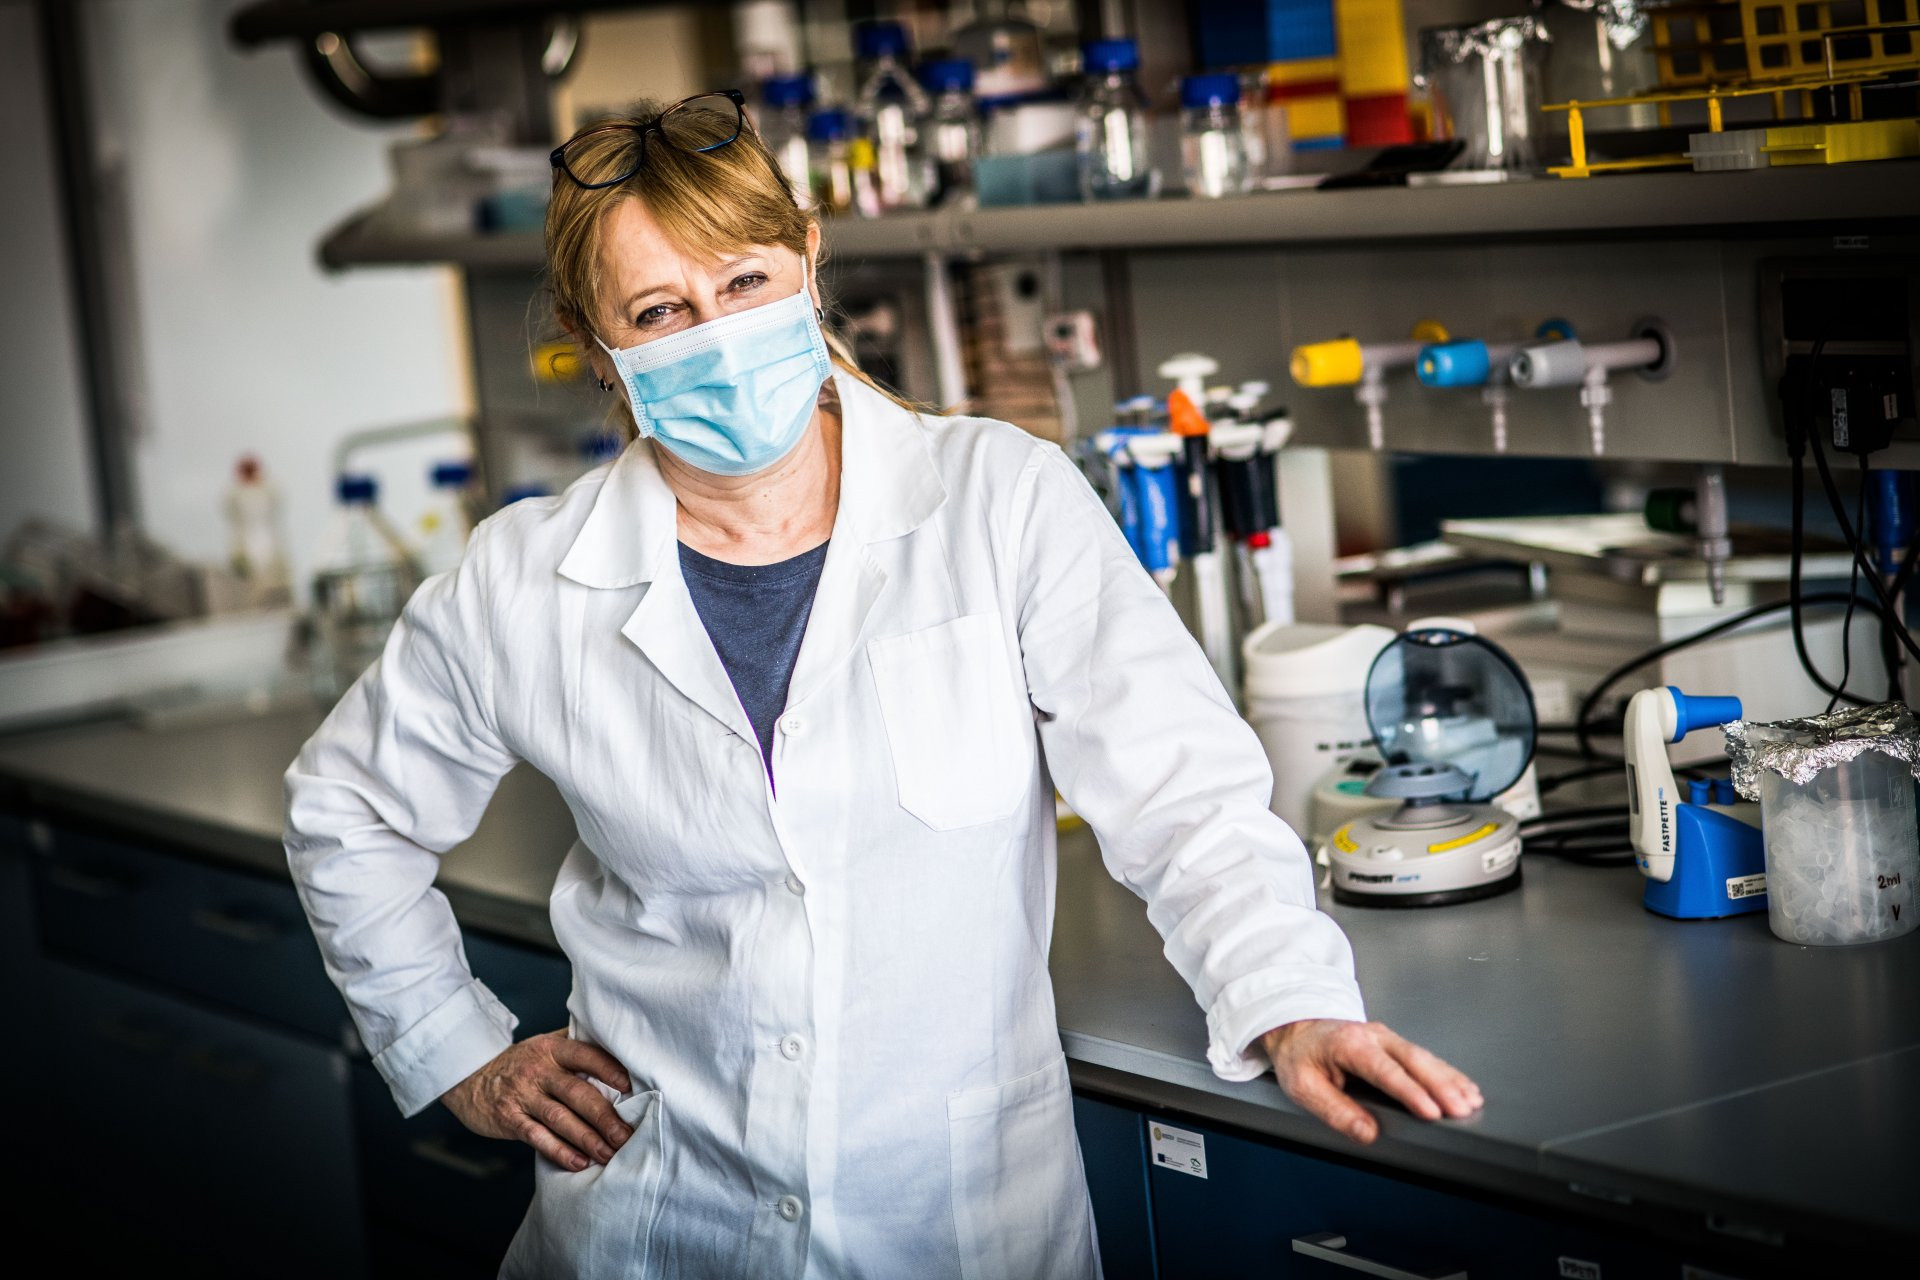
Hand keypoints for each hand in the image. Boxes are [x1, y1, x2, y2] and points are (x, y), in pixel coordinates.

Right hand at [441, 1030, 634, 1170]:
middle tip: (626, 1135)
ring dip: (587, 1138)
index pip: (585, 1055)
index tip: (632, 1087)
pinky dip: (559, 1151)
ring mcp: (523, 1096)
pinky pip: (538, 1137)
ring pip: (560, 1118)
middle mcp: (538, 1071)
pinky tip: (579, 1162)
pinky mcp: (510, 1119)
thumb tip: (618, 1045)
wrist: (469, 1077)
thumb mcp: (544, 1044)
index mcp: (552, 1048)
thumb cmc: (520, 1062)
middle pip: (577, 1093)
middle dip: (605, 1117)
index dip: (609, 1069)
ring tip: (609, 1154)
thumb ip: (576, 1044)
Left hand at [1260, 1019, 1481, 1143]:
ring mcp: (1386, 1037)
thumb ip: (1335, 1111)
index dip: (1410, 1092)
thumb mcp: (1303, 1087)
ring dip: (1449, 1079)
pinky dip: (1446, 1073)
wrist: (1295, 1027)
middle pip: (1414, 1061)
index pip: (1386, 1071)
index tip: (1431, 1111)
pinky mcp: (1394, 1044)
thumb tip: (1367, 1133)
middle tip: (1463, 1108)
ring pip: (1424, 1057)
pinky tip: (1463, 1086)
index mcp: (1349, 1045)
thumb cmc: (1299, 1056)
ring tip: (1471, 1100)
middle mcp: (1373, 1037)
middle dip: (1441, 1085)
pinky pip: (1424, 1057)